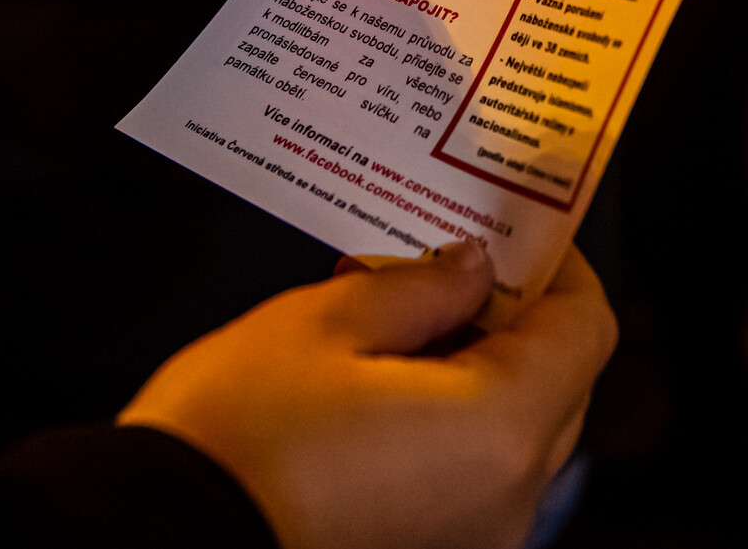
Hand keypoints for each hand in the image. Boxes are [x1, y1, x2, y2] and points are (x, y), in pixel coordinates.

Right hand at [118, 244, 616, 548]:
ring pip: (513, 433)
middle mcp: (506, 499)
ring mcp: (471, 539)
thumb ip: (420, 287)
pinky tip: (375, 384)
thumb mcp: (328, 322)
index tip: (515, 229)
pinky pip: (469, 477)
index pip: (585, 328)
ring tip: (388, 319)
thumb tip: (470, 268)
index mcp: (500, 429)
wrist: (163, 535)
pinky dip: (447, 423)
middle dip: (510, 314)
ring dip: (475, 368)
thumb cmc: (239, 437)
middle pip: (558, 382)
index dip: (559, 265)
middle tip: (441, 263)